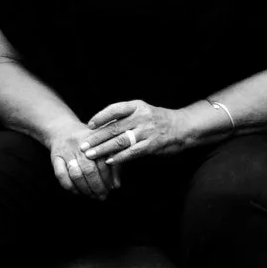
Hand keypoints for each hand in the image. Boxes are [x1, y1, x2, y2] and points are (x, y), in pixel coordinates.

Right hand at [47, 127, 119, 198]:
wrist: (62, 130)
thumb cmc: (88, 143)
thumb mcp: (103, 148)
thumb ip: (113, 165)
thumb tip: (116, 185)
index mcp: (95, 141)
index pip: (103, 163)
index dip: (107, 178)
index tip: (111, 189)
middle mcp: (80, 145)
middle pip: (89, 170)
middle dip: (97, 186)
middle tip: (102, 196)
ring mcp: (66, 151)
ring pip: (75, 174)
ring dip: (85, 189)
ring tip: (92, 196)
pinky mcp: (55, 157)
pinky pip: (61, 175)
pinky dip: (70, 187)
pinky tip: (78, 192)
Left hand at [82, 100, 202, 165]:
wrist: (183, 127)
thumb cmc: (157, 120)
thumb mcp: (142, 111)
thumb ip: (125, 117)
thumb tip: (100, 127)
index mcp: (137, 106)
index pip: (114, 109)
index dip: (100, 117)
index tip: (89, 125)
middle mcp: (141, 117)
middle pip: (114, 128)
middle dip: (97, 138)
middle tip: (83, 145)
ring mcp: (147, 131)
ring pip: (120, 141)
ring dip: (104, 149)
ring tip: (91, 155)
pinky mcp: (152, 145)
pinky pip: (132, 152)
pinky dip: (119, 157)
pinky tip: (109, 161)